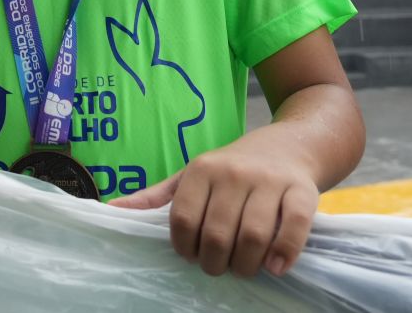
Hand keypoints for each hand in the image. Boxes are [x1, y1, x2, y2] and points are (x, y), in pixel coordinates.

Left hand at [113, 138, 318, 277]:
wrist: (291, 144)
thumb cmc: (233, 168)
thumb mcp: (191, 175)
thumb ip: (154, 197)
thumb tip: (110, 211)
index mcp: (202, 169)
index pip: (183, 218)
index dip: (184, 247)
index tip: (192, 254)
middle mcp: (234, 173)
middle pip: (218, 233)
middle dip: (215, 262)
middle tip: (219, 266)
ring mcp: (269, 182)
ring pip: (254, 236)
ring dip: (247, 264)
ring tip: (244, 267)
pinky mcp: (302, 192)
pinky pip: (294, 228)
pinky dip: (284, 253)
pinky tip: (275, 266)